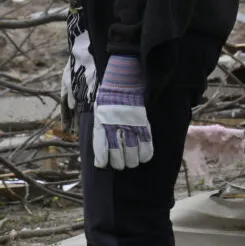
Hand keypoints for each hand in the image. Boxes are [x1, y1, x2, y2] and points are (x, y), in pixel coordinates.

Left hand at [91, 55, 152, 170]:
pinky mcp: (143, 124)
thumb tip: (100, 148)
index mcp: (102, 124)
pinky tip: (142, 157)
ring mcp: (131, 126)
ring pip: (133, 154)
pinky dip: (145, 154)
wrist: (123, 81)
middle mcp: (116, 128)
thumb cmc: (108, 96)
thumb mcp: (98, 111)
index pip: (101, 149)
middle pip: (118, 156)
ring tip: (131, 162)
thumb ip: (99, 129)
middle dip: (118, 163)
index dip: (102, 160)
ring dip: (132, 161)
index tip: (103, 164)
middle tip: (119, 164)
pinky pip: (146, 145)